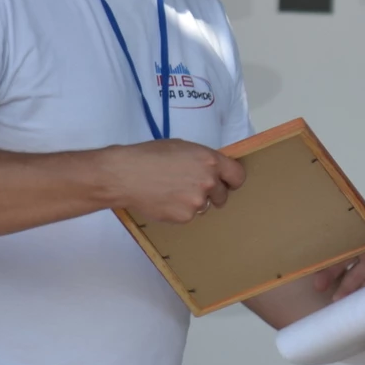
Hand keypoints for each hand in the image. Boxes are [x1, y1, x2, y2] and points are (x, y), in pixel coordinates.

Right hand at [101, 139, 244, 223]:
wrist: (125, 175)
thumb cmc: (150, 155)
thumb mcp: (183, 148)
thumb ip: (203, 160)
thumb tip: (212, 169)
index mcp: (211, 161)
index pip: (238, 176)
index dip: (232, 180)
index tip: (226, 183)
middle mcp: (209, 182)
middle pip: (223, 195)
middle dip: (212, 193)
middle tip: (192, 188)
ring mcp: (197, 201)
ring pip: (205, 206)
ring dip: (194, 202)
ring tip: (172, 192)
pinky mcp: (184, 216)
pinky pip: (189, 215)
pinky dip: (180, 211)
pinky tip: (164, 200)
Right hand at [328, 196, 364, 301]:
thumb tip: (341, 234)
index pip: (341, 247)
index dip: (328, 261)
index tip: (317, 276)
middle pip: (346, 267)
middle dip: (333, 280)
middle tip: (322, 294)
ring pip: (359, 282)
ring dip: (348, 293)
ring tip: (337, 307)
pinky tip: (358, 310)